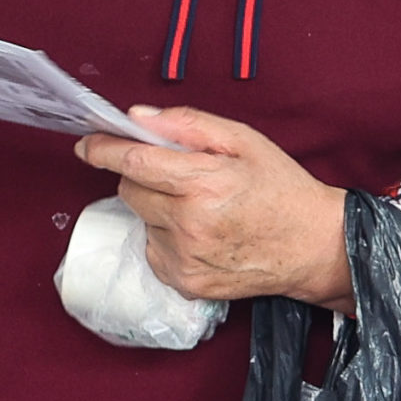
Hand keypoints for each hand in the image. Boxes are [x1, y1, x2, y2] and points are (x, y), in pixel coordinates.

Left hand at [74, 106, 351, 307]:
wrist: (314, 247)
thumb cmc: (280, 188)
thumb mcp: (243, 141)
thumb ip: (187, 125)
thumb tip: (137, 118)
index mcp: (204, 184)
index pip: (134, 163)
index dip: (104, 149)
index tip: (86, 143)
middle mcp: (189, 225)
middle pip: (130, 190)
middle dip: (142, 175)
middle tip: (178, 175)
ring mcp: (185, 259)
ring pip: (141, 220)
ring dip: (157, 209)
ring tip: (200, 208)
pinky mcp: (185, 283)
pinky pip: (153, 249)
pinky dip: (166, 237)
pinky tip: (201, 233)